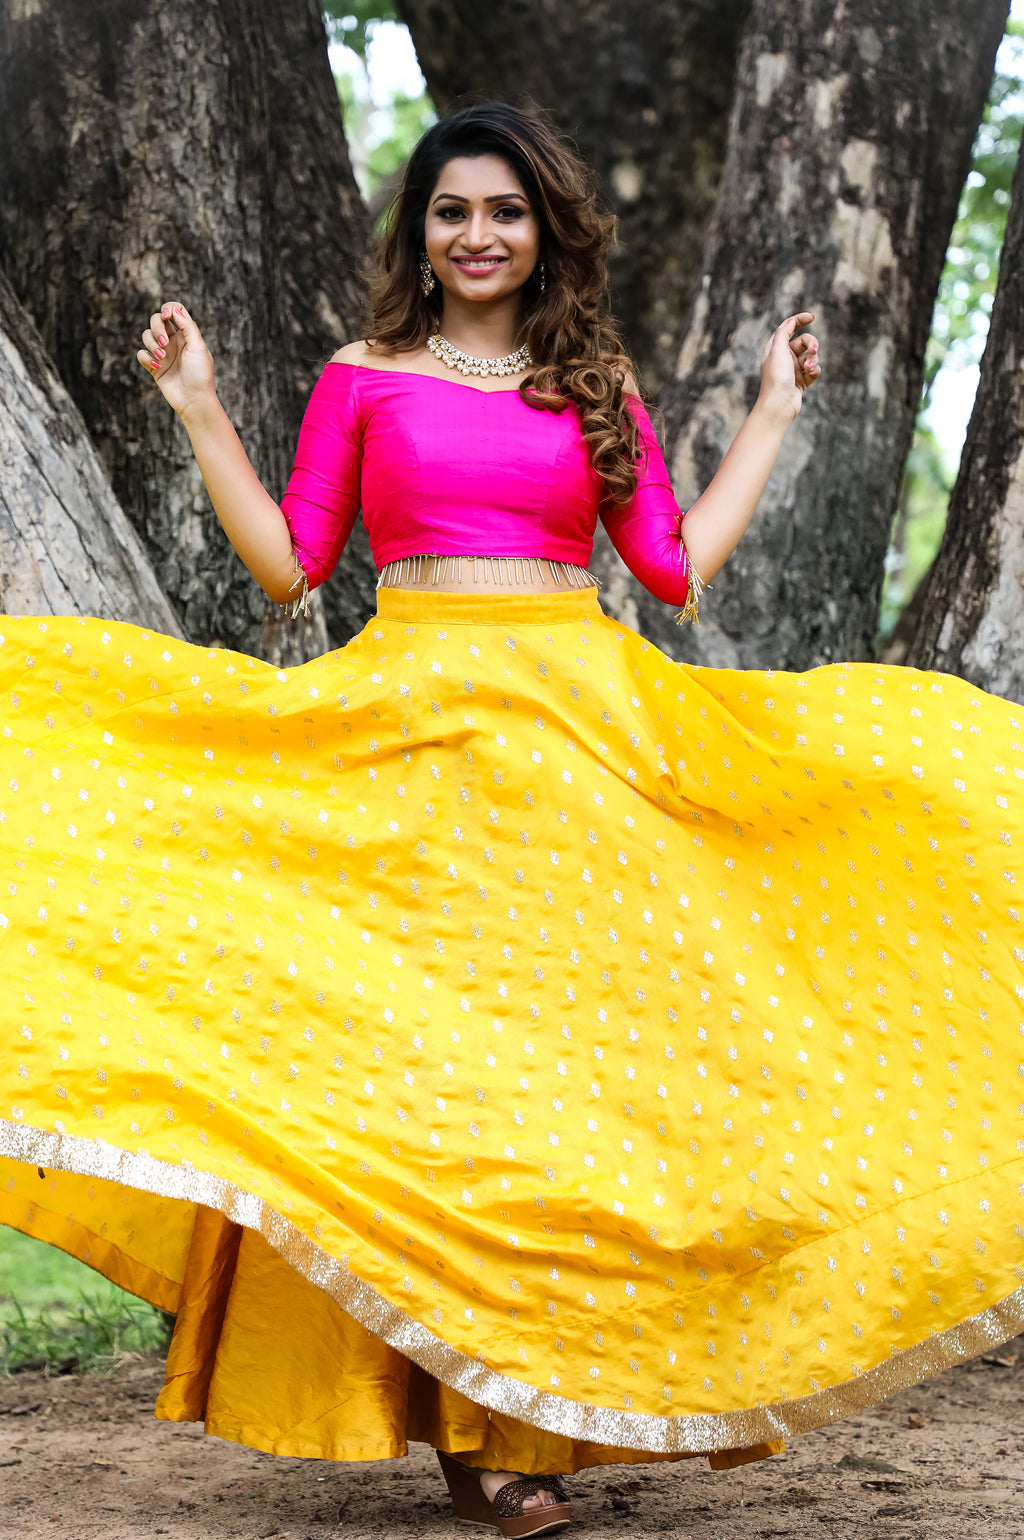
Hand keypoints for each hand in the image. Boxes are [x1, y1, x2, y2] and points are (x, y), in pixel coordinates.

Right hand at [137, 302, 215, 419]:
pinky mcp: (154, 366)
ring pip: (146, 335)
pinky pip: (141, 353)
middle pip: (156, 319)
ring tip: (162, 358)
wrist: (194, 400)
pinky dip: (146, 357)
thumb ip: (188, 326)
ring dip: (151, 344)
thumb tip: (174, 310)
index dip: (168, 308)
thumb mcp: (198, 347)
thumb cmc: (200, 375)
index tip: (167, 316)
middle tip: (165, 344)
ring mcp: (163, 353)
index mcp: (186, 334)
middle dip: (157, 328)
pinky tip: (157, 366)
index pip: (174, 310)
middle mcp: (173, 341)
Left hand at [758, 312, 820, 419]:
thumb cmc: (776, 377)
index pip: (789, 328)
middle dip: (812, 344)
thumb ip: (784, 332)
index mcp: (776, 348)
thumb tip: (791, 320)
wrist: (779, 405)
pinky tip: (808, 376)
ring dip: (812, 360)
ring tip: (807, 369)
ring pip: (812, 355)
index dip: (800, 320)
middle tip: (813, 351)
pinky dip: (814, 371)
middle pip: (805, 341)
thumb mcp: (777, 350)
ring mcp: (794, 368)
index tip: (812, 317)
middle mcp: (785, 356)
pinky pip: (815, 369)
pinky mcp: (802, 380)